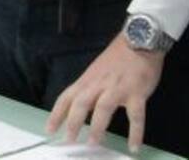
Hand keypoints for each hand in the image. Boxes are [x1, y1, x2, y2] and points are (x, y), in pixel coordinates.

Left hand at [46, 32, 164, 151]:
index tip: (49, 129)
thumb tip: (79, 108)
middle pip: (81, 103)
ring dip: (98, 126)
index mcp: (87, 80)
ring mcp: (118, 88)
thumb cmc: (118, 58)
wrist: (139, 41)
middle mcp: (99, 84)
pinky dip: (135, 133)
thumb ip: (88, 89)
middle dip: (73, 122)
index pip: (67, 98)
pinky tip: (134, 146)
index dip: (57, 114)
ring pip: (103, 108)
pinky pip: (136, 115)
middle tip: (69, 139)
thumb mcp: (96, 72)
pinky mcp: (137, 92)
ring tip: (94, 143)